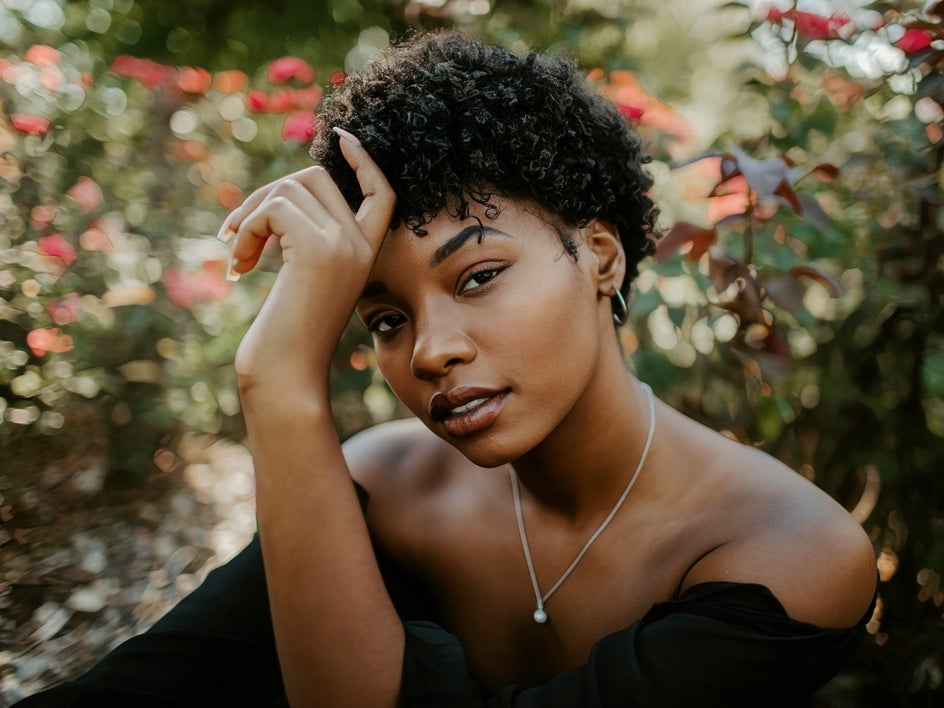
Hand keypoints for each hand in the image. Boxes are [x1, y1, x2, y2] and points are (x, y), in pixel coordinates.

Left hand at [219, 129, 394, 396]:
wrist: (287, 375)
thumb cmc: (287, 337)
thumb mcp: (304, 279)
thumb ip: (307, 238)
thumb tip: (284, 192)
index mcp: (365, 252)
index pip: (382, 191)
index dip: (364, 161)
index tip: (341, 137)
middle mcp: (361, 244)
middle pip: (315, 178)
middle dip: (267, 194)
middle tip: (237, 233)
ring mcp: (344, 245)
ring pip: (289, 189)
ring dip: (248, 216)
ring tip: (236, 259)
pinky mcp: (318, 249)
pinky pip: (273, 209)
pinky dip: (246, 229)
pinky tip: (238, 267)